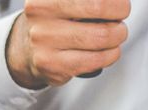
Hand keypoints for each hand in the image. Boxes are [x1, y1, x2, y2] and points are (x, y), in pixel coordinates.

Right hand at [6, 0, 130, 87]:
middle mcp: (40, 15)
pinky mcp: (51, 65)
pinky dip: (109, 56)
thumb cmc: (55, 20)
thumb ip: (91, 1)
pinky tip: (106, 52)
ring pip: (101, 37)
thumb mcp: (65, 2)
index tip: (119, 6)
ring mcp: (43, 41)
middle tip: (118, 21)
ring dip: (117, 37)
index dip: (116, 2)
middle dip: (119, 15)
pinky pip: (94, 60)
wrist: (28, 48)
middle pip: (99, 7)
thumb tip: (118, 3)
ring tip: (114, 37)